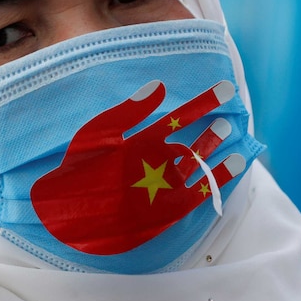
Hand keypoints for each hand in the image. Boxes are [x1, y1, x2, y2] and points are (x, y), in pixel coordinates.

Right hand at [31, 80, 245, 254]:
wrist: (67, 214)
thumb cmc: (78, 168)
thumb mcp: (97, 133)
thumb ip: (129, 110)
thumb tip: (158, 85)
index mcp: (140, 145)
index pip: (179, 118)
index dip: (204, 102)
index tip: (225, 89)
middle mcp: (156, 167)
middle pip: (192, 144)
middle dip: (212, 131)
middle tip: (227, 118)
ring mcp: (164, 190)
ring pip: (197, 167)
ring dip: (213, 151)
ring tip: (227, 136)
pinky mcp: (167, 212)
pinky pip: (199, 194)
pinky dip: (217, 179)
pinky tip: (232, 167)